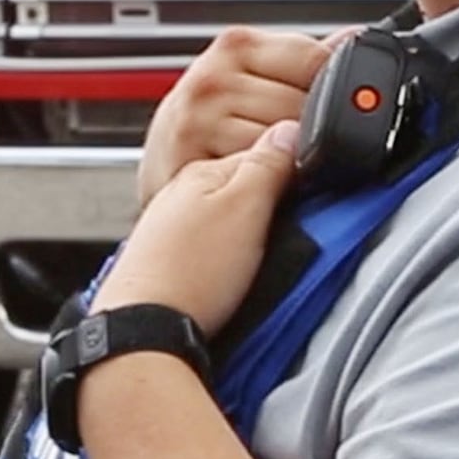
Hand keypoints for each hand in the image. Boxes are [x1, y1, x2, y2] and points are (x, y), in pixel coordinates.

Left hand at [94, 121, 299, 337]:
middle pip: (246, 187)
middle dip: (273, 206)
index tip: (315, 195)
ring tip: (262, 259)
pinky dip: (230, 258)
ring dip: (252, 234)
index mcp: (202, 172)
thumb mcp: (244, 207)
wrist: (144, 330)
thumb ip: (267, 164)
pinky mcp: (173, 263)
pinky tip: (235, 275)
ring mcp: (175, 229)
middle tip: (289, 234)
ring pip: (230, 220)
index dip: (295, 172)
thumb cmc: (188, 274)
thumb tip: (289, 128)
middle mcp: (184, 195)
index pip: (263, 152)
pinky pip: (214, 249)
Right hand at [137, 26, 350, 207]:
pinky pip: (253, 169)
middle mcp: (212, 74)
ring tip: (267, 158)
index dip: (328, 89)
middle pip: (302, 105)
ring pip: (281, 139)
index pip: (314, 58)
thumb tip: (355, 37)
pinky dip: (262, 179)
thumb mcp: (255, 78)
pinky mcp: (190, 155)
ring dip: (286, 158)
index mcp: (237, 44)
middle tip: (287, 141)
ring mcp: (198, 114)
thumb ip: (305, 60)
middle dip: (308, 129)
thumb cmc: (211, 120)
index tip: (320, 107)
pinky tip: (250, 176)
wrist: (163, 163)